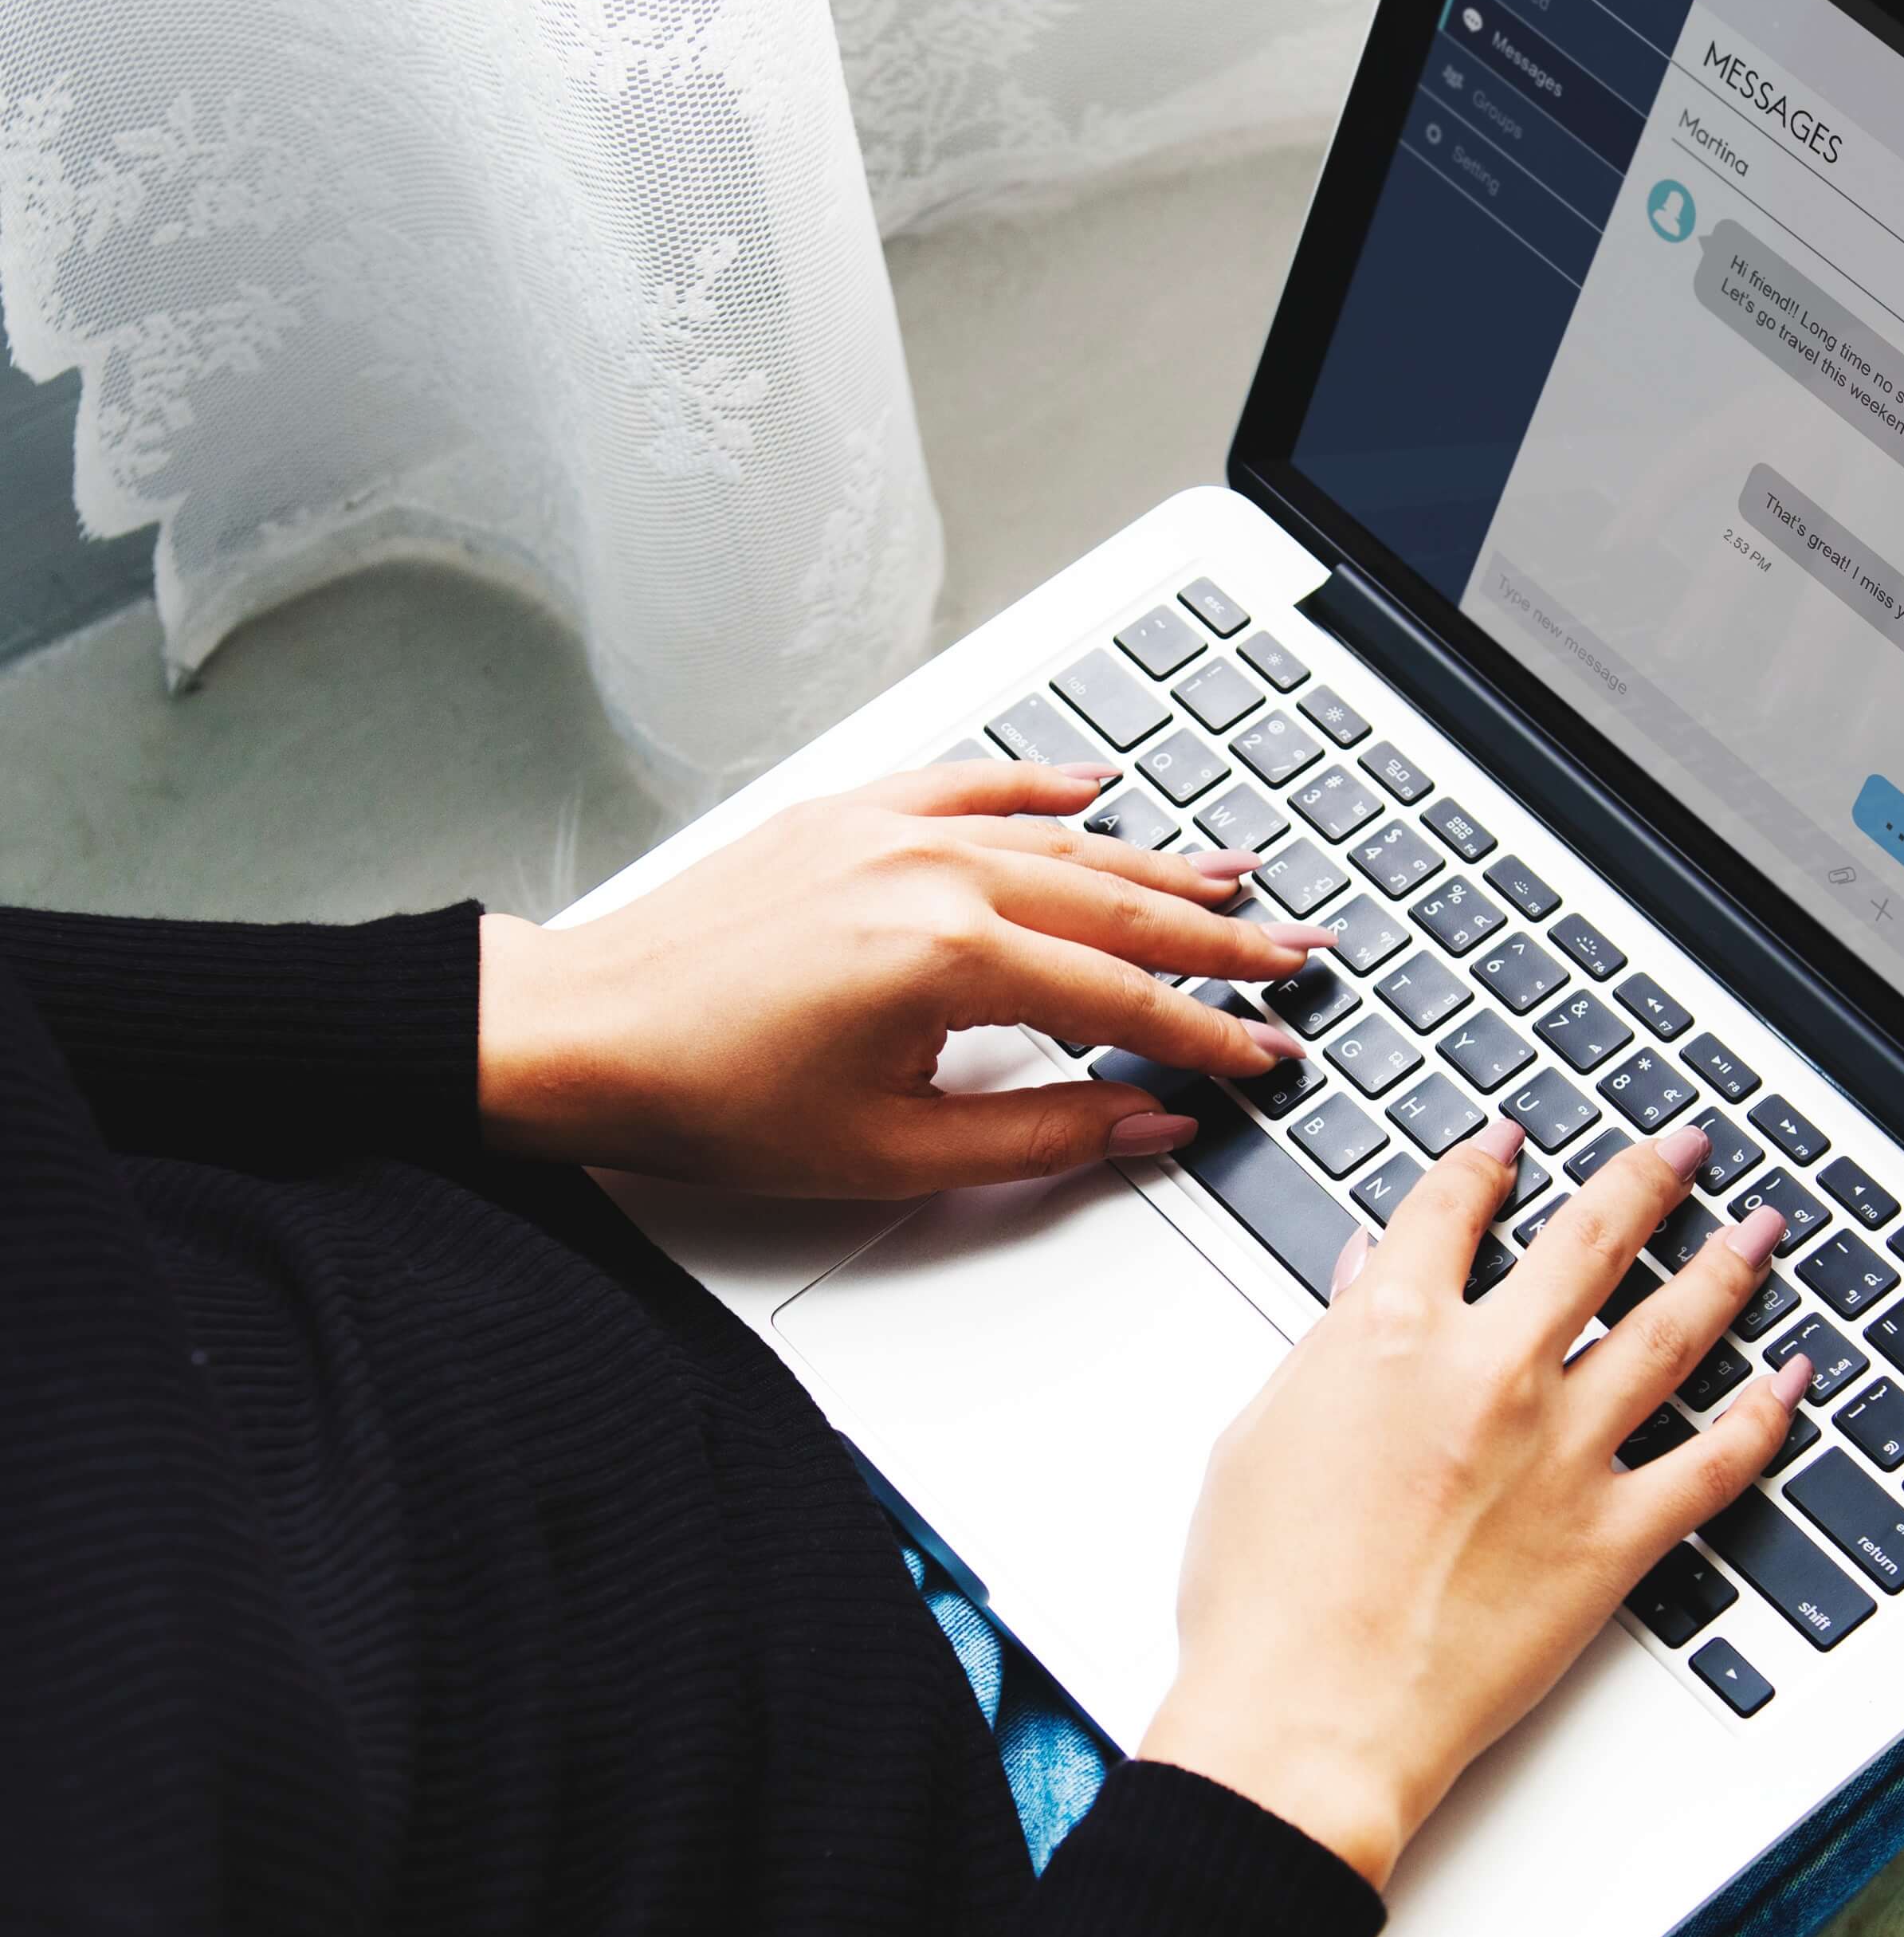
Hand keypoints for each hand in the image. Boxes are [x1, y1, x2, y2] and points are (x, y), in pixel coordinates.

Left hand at [476, 758, 1338, 1194]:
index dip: (1208, 1034)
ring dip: (1156, 864)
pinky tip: (1096, 788)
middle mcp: (931, 875)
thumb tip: (1147, 1120)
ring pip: (1062, 842)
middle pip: (1117, 908)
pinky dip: (1043, 787)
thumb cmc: (708, 1097)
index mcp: (949, 958)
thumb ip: (1041, 1135)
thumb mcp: (892, 1152)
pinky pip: (973, 785)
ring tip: (1234, 879)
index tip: (1266, 1052)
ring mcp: (890, 832)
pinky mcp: (848, 816)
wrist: (575, 1034)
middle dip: (1219, 937)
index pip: (1122, 1002)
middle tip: (1295, 955)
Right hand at [1141, 1116, 1812, 1888]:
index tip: (1511, 1142)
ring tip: (1761, 1229)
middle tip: (1684, 1145)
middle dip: (1646, 1176)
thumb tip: (1358, 1282)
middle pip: (1591, 1239)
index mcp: (1389, 1333)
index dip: (1485, 1161)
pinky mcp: (1613, 1537)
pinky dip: (1764, 1415)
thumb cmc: (1262, 1597)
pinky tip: (1794, 1379)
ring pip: (1672, 1329)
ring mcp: (1563, 1452)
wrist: (1308, 1717)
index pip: (1451, 1208)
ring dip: (1725, 1267)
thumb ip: (1326, 1346)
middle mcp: (1492, 1373)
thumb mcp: (1261, 1437)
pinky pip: (1713, 1462)